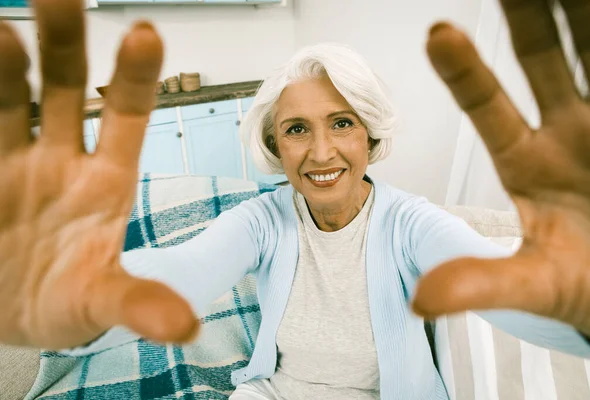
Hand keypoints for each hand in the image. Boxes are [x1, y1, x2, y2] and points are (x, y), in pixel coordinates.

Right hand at [0, 0, 197, 348]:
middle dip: (65, 43)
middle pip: (68, 89)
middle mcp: (60, 157)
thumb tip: (186, 329)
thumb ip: (140, 305)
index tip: (146, 33)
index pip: (129, 117)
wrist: (12, 311)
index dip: (136, 78)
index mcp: (105, 180)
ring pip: (8, 98)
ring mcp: (11, 159)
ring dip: (3, 65)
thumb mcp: (102, 302)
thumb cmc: (68, 300)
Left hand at [413, 0, 589, 340]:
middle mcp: (569, 130)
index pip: (487, 108)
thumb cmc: (585, 287)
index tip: (438, 33)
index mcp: (527, 162)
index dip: (464, 73)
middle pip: (544, 58)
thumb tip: (419, 300)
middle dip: (531, 15)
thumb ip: (481, 283)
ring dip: (588, 15)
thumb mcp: (535, 285)